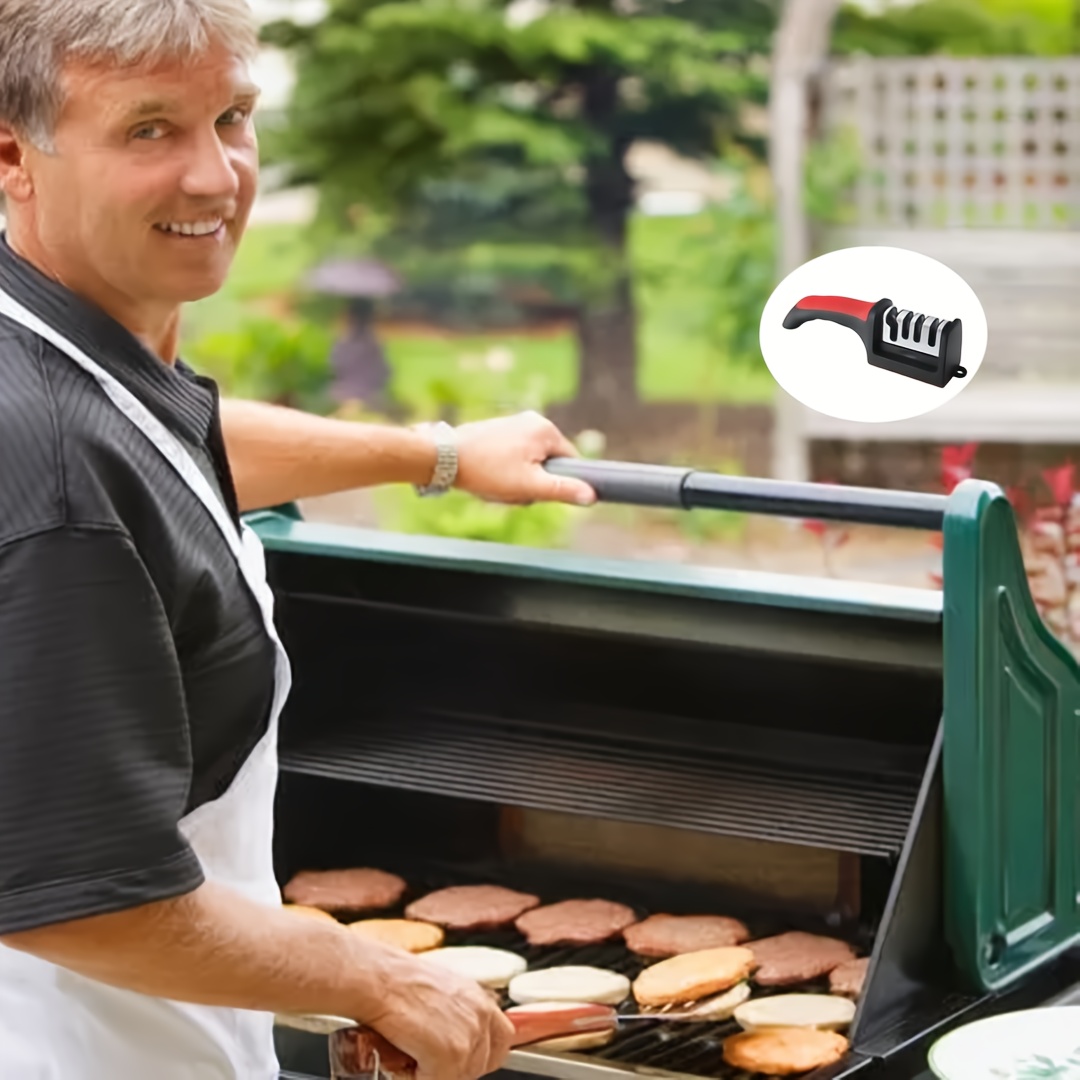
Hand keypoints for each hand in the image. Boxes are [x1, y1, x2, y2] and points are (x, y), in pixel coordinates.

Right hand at [364, 953, 514, 1079]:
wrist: (377, 978)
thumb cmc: (396, 982)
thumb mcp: (438, 992)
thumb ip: (455, 1015)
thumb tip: (451, 1037)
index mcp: (478, 999)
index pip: (502, 1038)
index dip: (483, 1055)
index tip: (464, 1060)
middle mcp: (480, 1015)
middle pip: (482, 1064)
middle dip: (455, 1068)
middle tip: (428, 1060)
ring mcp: (468, 1037)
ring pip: (460, 1077)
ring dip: (435, 1073)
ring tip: (410, 1054)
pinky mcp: (451, 1055)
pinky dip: (416, 1077)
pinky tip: (403, 1059)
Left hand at [452, 412, 596, 506]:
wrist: (444, 457)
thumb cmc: (486, 470)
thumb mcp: (529, 486)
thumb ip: (563, 490)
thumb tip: (591, 496)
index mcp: (546, 430)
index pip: (570, 462)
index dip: (557, 483)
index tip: (537, 491)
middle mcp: (533, 420)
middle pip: (548, 463)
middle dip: (533, 482)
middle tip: (512, 490)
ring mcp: (514, 423)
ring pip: (529, 462)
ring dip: (517, 479)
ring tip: (496, 483)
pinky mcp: (499, 430)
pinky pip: (514, 456)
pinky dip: (504, 470)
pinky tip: (488, 476)